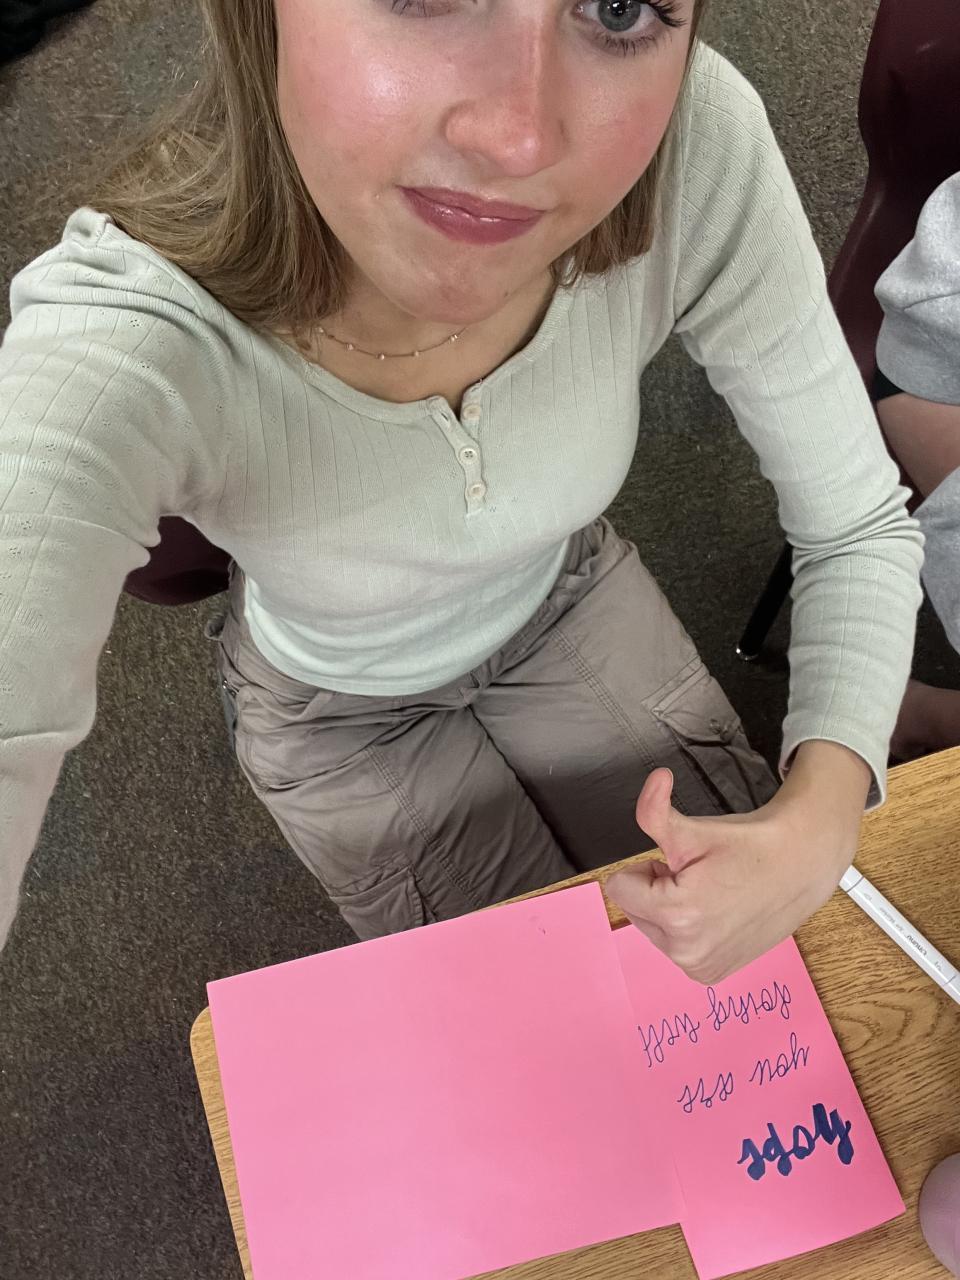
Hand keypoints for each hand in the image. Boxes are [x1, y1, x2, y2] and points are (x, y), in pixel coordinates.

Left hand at [605, 743, 870, 984]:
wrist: (800, 866)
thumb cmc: (749, 847)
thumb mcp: (696, 828)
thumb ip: (656, 810)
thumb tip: (654, 779)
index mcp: (677, 915)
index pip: (619, 888)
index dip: (649, 868)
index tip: (682, 864)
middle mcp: (686, 952)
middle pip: (635, 909)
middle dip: (658, 889)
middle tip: (700, 877)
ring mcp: (700, 968)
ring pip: (653, 928)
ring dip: (672, 908)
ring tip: (713, 893)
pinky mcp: (711, 975)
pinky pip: (675, 945)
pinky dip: (688, 928)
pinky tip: (719, 913)